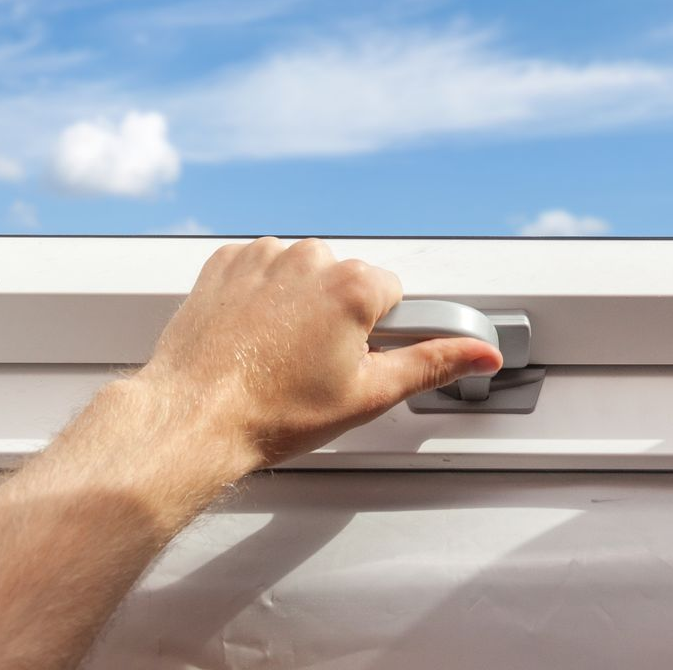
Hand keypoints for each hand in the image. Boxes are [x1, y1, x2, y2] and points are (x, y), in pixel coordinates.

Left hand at [134, 236, 503, 469]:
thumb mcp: (368, 395)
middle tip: (311, 365)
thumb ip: (434, 363)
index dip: (376, 333)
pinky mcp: (225, 262)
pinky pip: (259, 268)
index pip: (392, 294)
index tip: (351, 358)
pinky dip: (258, 294)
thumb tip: (482, 353)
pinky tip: (250, 334)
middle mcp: (309, 257)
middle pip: (346, 280)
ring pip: (302, 273)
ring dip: (296, 303)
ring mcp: (263, 255)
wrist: (191, 418)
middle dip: (337, 316)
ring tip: (274, 353)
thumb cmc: (273, 412)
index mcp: (352, 285)